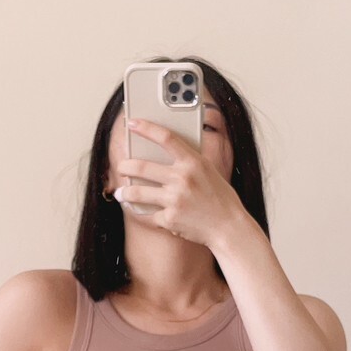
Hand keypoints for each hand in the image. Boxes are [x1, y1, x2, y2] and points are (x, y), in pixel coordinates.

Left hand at [113, 118, 245, 248]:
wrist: (229, 226)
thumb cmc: (220, 198)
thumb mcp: (208, 171)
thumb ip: (188, 162)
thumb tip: (162, 155)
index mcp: (193, 162)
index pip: (166, 138)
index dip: (147, 128)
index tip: (132, 123)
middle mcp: (182, 178)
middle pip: (142, 167)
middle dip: (125, 166)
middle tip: (121, 167)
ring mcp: (174, 199)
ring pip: (138, 192)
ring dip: (125, 192)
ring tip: (121, 192)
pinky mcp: (170, 219)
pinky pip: (148, 215)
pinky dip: (142, 214)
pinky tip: (138, 211)